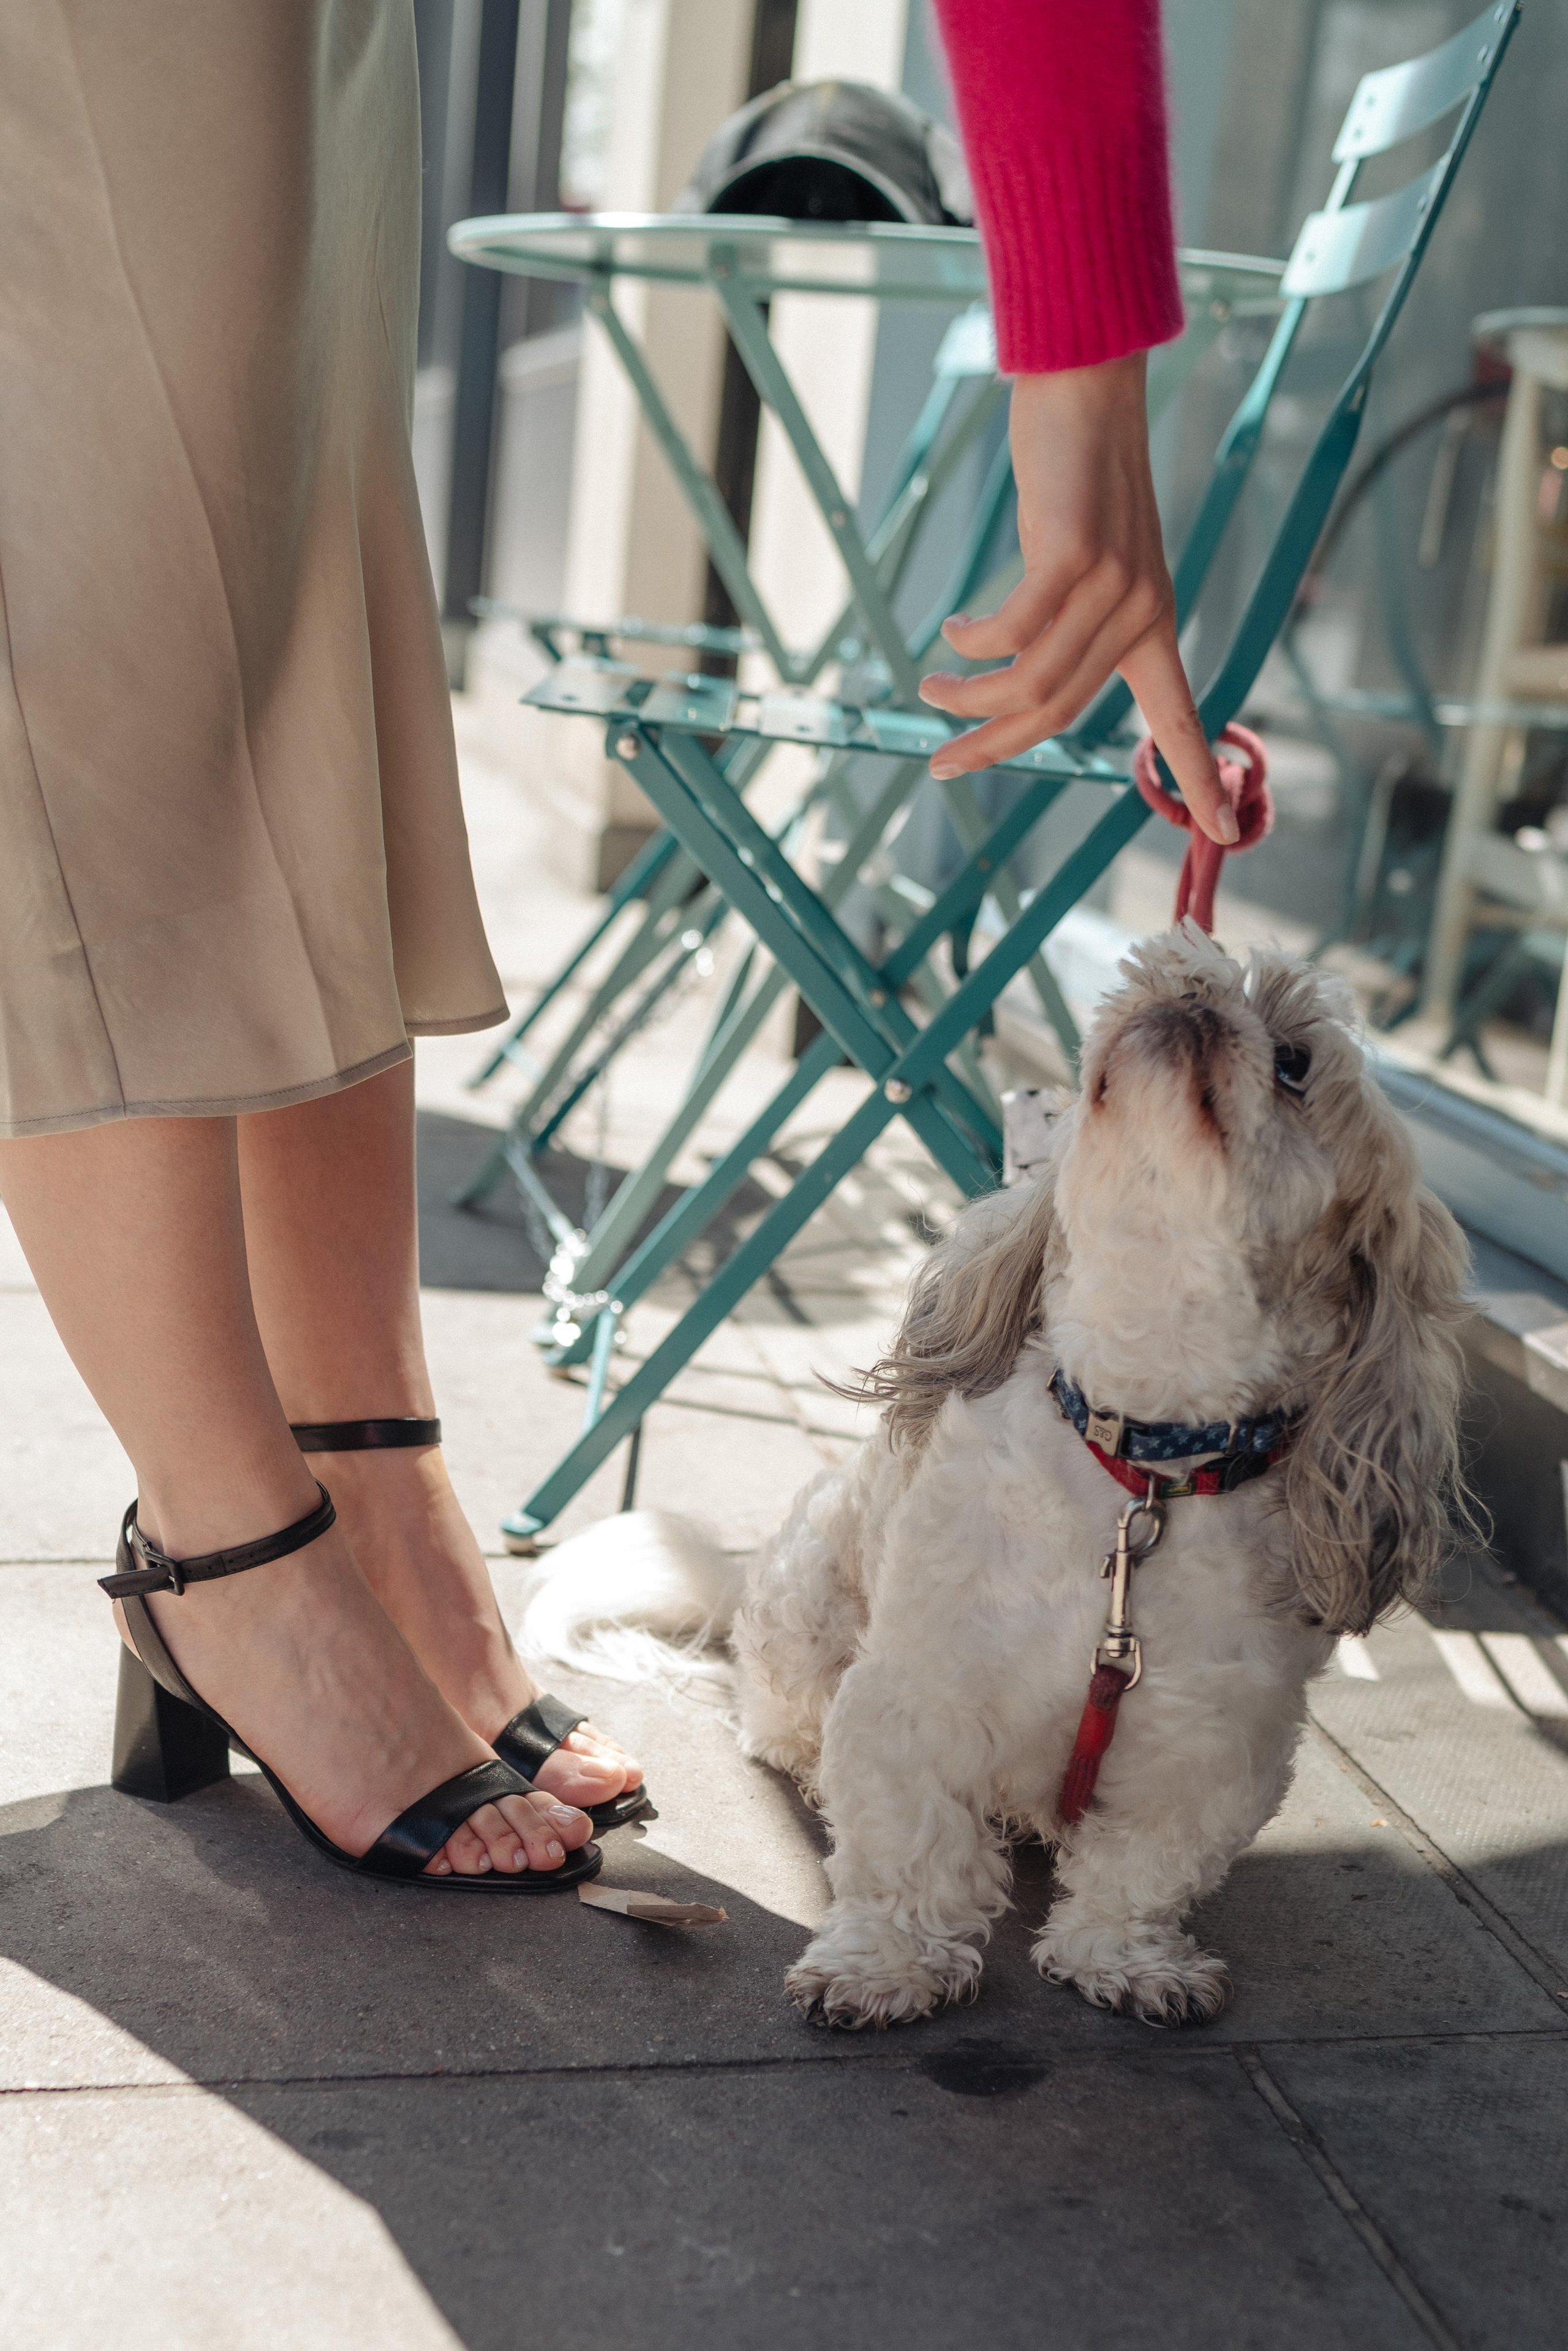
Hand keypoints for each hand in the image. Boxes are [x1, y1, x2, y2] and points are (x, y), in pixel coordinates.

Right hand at [918, 352, 1234, 845]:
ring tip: (929, 691)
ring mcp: (1110, 584)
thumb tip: (1018, 677)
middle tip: (941, 766)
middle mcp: (1141, 612)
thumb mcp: (1085, 558)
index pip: (1181, 718)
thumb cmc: (1077, 474)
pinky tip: (952, 631)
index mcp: (1153, 623)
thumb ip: (1069, 618)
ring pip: (1031, 681)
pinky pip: (1010, 631)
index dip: (1199, 779)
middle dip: (993, 748)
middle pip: (1062, 713)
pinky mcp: (1072, 556)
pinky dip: (972, 643)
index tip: (1230, 837)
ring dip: (967, 697)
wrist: (1088, 387)